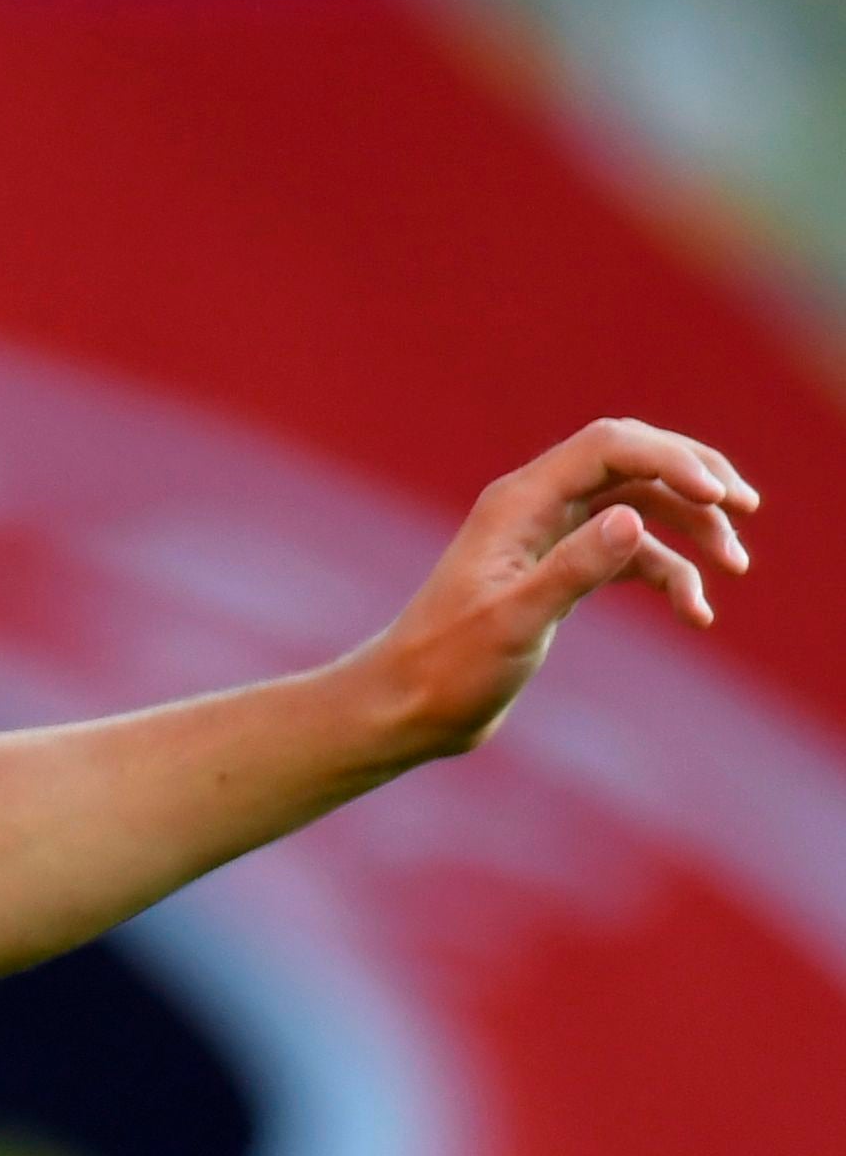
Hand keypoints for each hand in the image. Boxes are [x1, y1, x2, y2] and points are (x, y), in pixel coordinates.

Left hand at [358, 417, 761, 757]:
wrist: (407, 709)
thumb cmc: (447, 667)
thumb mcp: (514, 621)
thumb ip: (573, 569)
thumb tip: (633, 518)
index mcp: (519, 502)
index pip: (610, 446)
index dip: (672, 458)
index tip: (721, 496)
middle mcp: (535, 508)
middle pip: (633, 463)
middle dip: (694, 480)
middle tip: (747, 506)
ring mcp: (549, 540)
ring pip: (640, 510)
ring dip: (692, 531)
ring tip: (735, 567)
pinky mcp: (558, 576)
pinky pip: (629, 559)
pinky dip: (669, 576)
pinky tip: (698, 614)